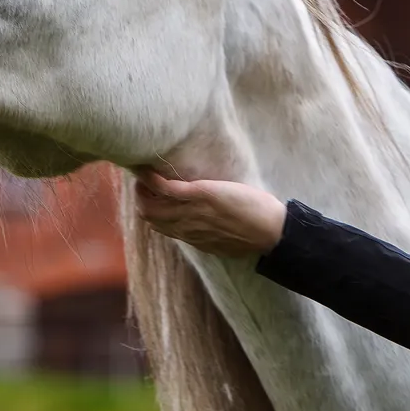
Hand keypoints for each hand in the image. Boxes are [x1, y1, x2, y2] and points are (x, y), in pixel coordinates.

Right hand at [133, 168, 286, 257]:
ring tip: (144, 172)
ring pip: (149, 203)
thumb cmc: (253, 235)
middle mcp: (185, 227)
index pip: (158, 226)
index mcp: (191, 237)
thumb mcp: (223, 242)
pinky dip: (150, 178)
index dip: (148, 210)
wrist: (269, 231)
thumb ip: (207, 235)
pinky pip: (164, 187)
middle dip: (140, 197)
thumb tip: (203, 229)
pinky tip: (147, 168)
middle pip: (147, 215)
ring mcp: (190, 212)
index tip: (148, 196)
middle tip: (143, 180)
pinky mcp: (199, 195)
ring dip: (142, 186)